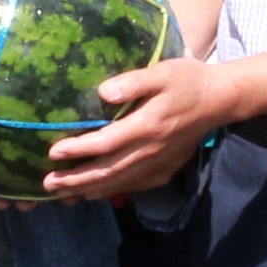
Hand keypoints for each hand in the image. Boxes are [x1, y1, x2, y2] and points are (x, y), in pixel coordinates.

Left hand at [42, 57, 243, 201]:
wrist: (219, 100)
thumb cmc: (187, 80)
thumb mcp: (162, 72)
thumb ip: (133, 82)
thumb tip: (102, 92)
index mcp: (148, 126)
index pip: (106, 143)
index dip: (79, 150)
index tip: (53, 152)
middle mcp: (151, 150)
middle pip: (108, 170)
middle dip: (75, 179)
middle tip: (47, 184)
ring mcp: (157, 163)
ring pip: (118, 182)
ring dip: (88, 189)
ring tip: (62, 194)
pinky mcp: (164, 170)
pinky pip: (132, 185)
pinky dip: (110, 191)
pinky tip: (92, 193)